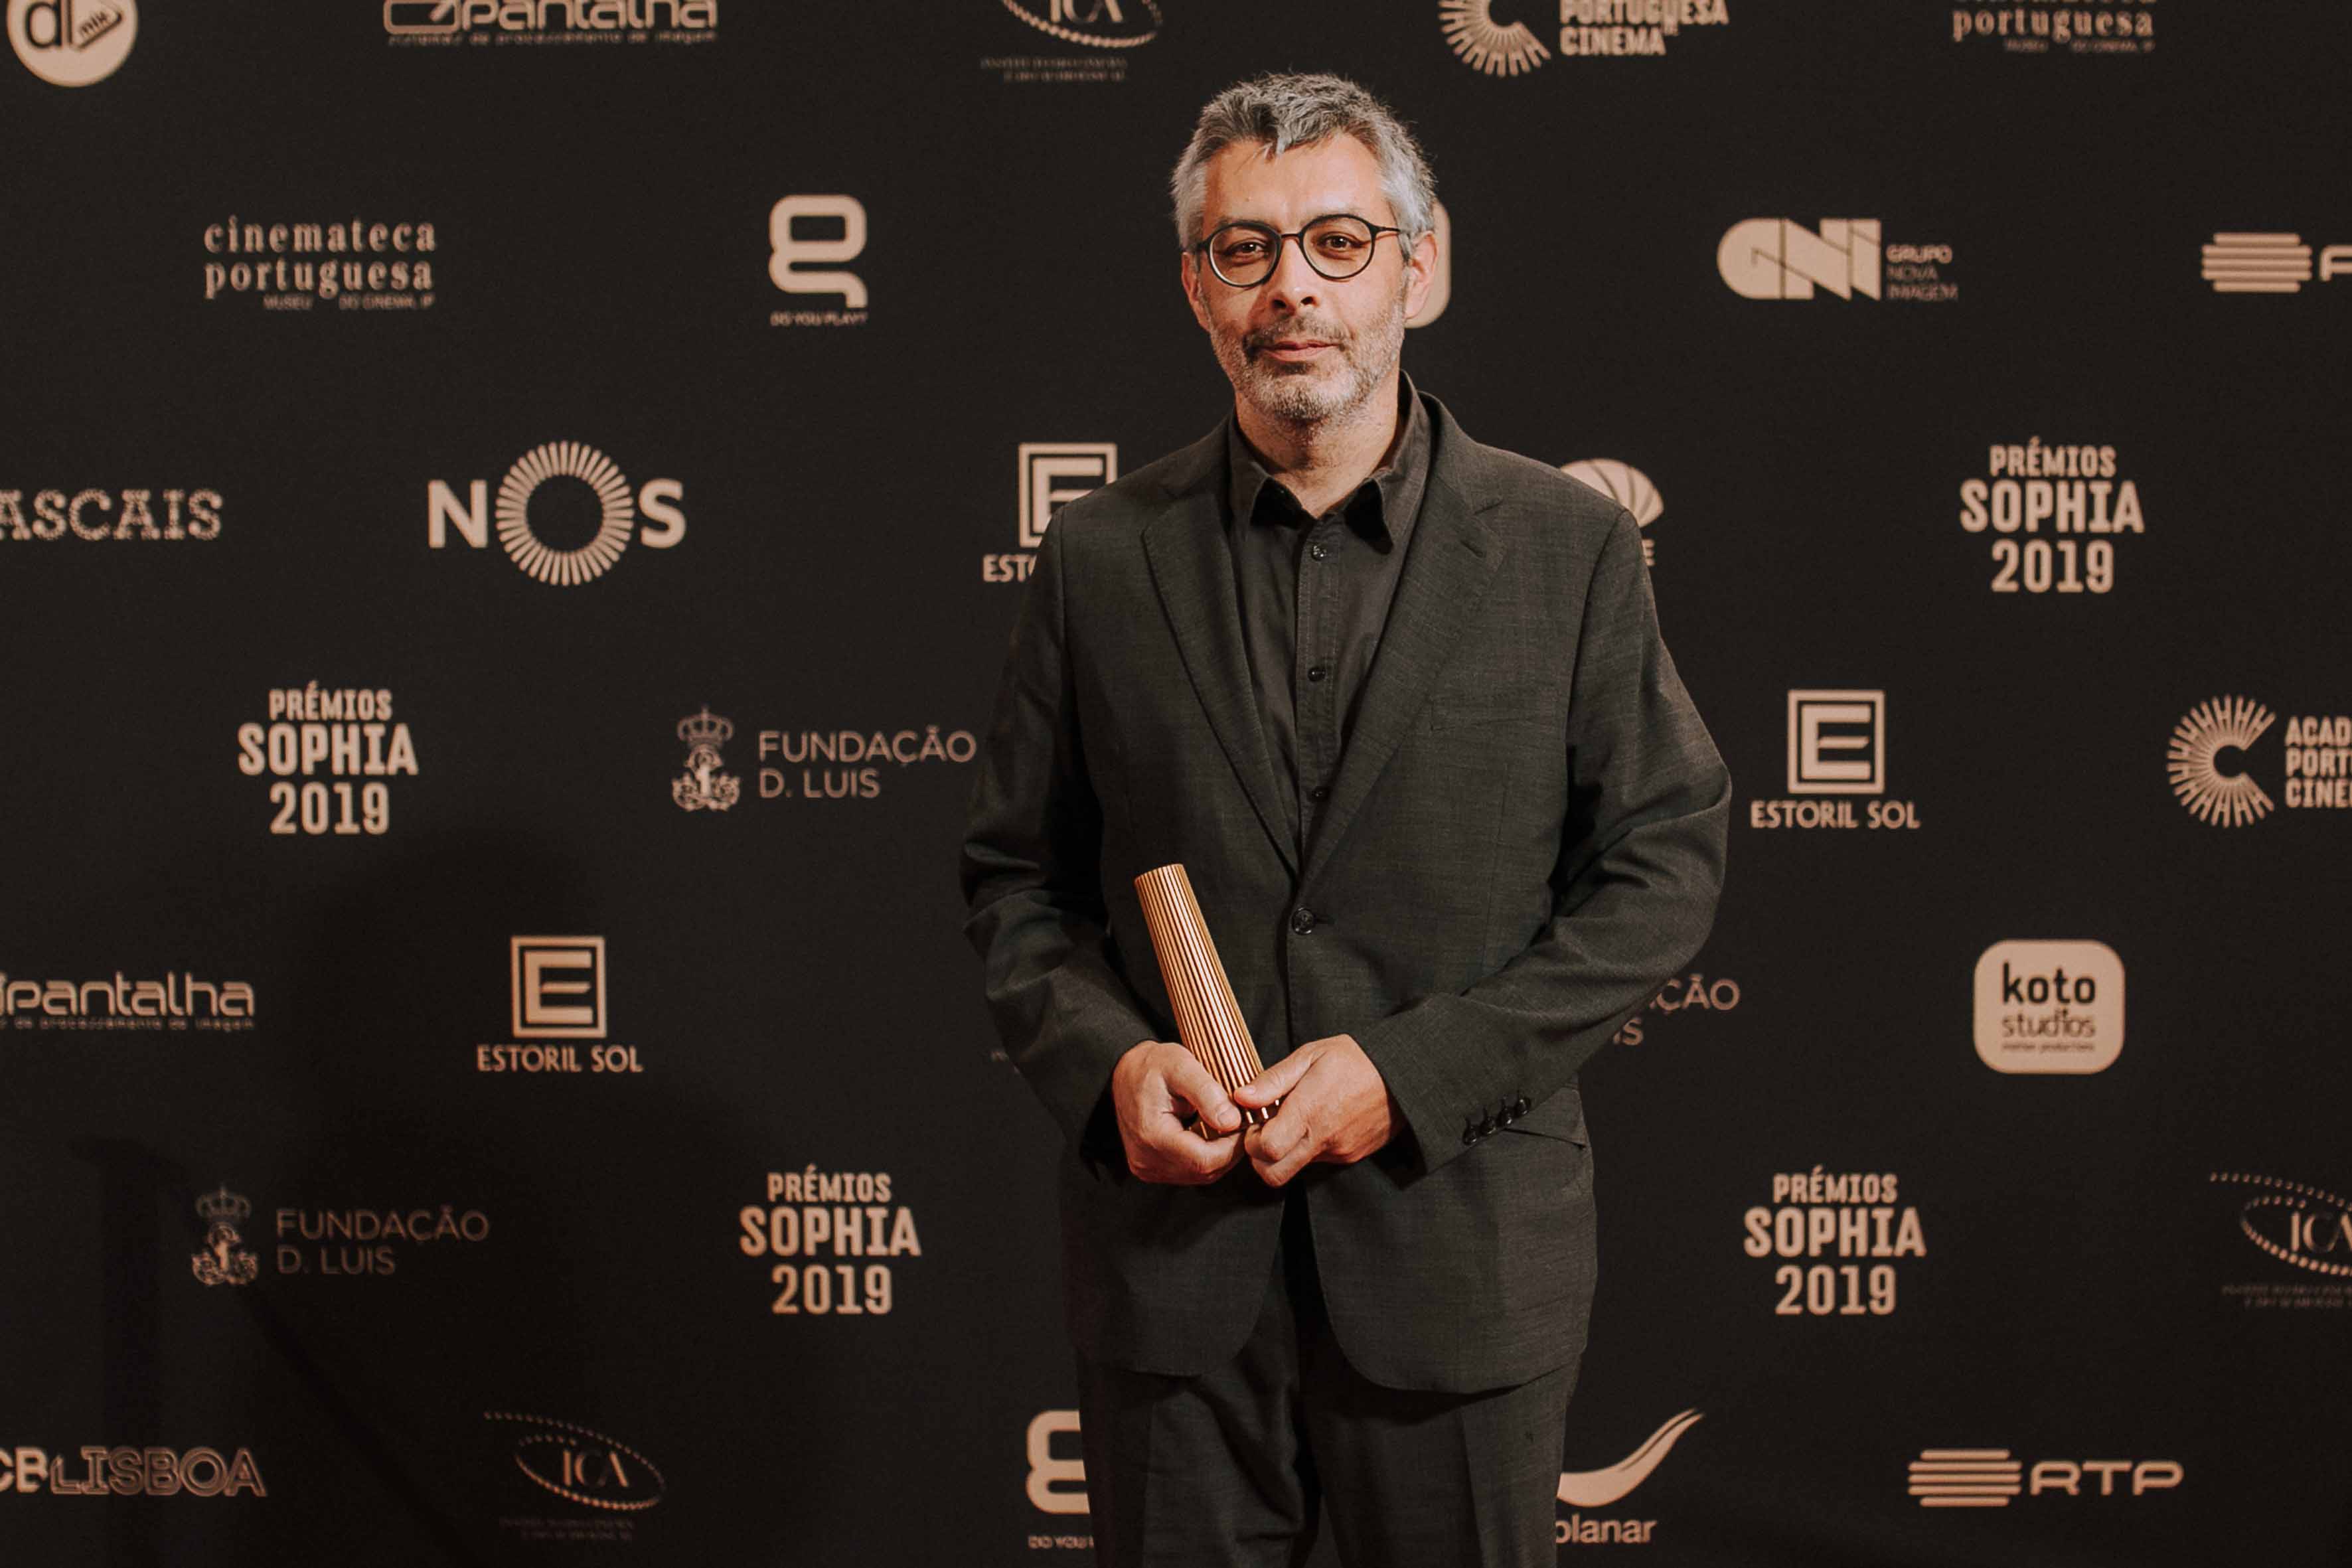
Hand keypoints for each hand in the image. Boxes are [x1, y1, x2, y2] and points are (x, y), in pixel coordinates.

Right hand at [1110, 1041, 1246, 1184]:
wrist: (1124, 1072)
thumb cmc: (1152, 1065)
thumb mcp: (1182, 1066)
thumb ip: (1207, 1093)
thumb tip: (1232, 1122)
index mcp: (1152, 1136)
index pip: (1205, 1160)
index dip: (1233, 1146)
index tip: (1245, 1122)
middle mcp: (1146, 1160)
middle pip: (1205, 1171)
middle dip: (1229, 1150)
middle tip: (1240, 1122)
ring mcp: (1147, 1168)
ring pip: (1200, 1175)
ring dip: (1219, 1155)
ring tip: (1226, 1126)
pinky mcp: (1150, 1168)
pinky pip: (1189, 1172)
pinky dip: (1205, 1157)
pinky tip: (1210, 1135)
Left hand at [1232, 1034, 1396, 1187]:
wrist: (1404, 1074)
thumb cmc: (1354, 1058)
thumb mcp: (1310, 1055)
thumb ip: (1273, 1080)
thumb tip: (1241, 1098)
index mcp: (1310, 1111)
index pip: (1265, 1150)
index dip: (1251, 1141)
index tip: (1256, 1122)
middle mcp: (1323, 1138)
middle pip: (1274, 1175)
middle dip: (1261, 1160)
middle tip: (1267, 1132)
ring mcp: (1339, 1151)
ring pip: (1295, 1168)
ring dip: (1286, 1152)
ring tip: (1296, 1119)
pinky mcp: (1351, 1156)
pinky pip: (1318, 1161)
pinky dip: (1309, 1148)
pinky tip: (1317, 1121)